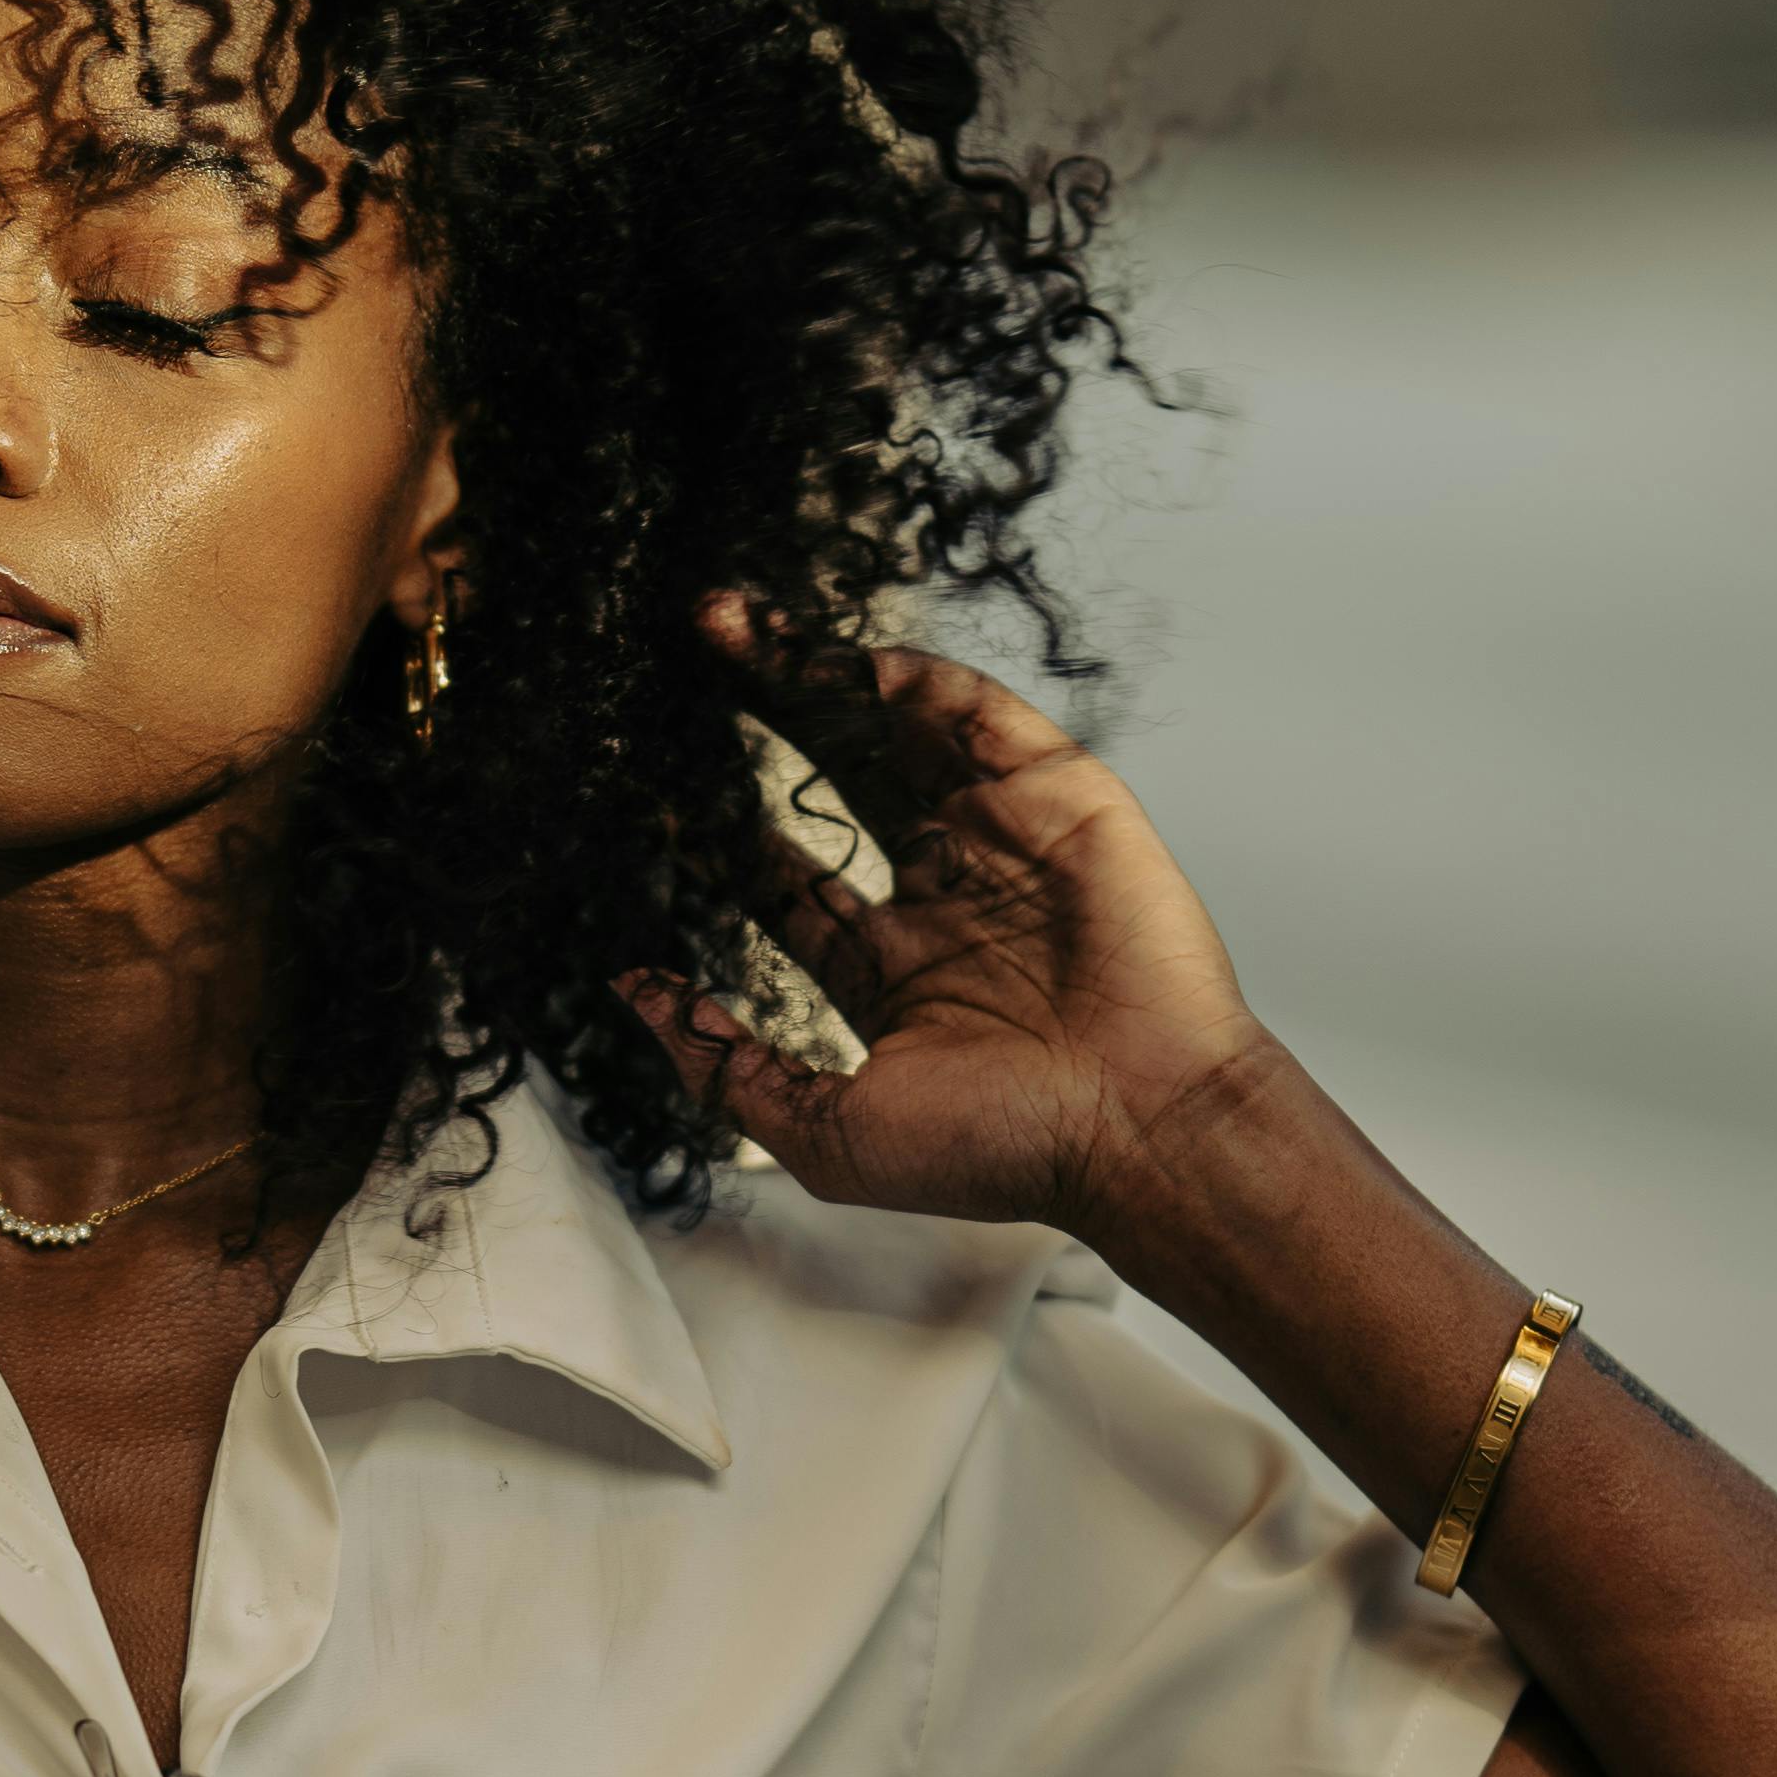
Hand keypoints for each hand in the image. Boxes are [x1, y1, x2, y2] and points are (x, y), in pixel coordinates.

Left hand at [627, 647, 1272, 1241]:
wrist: (1139, 1126)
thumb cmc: (1005, 1148)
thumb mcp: (826, 1131)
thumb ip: (726, 1067)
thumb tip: (637, 998)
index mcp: (891, 974)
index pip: (788, 884)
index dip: (719, 837)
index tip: (649, 793)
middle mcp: (943, 898)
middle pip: (833, 785)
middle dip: (762, 722)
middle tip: (694, 662)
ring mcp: (1000, 841)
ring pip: (893, 735)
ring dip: (816, 678)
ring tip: (735, 627)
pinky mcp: (1058, 797)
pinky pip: (978, 715)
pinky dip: (914, 680)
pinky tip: (842, 658)